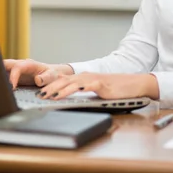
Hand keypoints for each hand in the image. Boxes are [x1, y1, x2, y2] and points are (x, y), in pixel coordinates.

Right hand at [3, 59, 73, 88]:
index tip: (11, 88)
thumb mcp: (52, 76)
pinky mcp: (12, 76)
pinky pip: (3, 76)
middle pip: (4, 63)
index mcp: (28, 64)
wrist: (51, 74)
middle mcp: (19, 65)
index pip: (17, 68)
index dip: (13, 77)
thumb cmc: (51, 74)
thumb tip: (38, 80)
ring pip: (1, 69)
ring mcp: (14, 70)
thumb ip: (46, 78)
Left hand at [36, 72, 159, 100]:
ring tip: (48, 96)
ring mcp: (93, 79)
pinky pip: (84, 87)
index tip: (38, 91)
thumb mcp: (96, 88)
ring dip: (58, 89)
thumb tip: (68, 91)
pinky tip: (66, 94)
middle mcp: (86, 76)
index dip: (50, 84)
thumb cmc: (116, 88)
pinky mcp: (100, 84)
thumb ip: (82, 88)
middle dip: (49, 87)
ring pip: (71, 83)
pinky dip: (74, 90)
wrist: (134, 84)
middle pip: (64, 80)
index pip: (63, 80)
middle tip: (38, 95)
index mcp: (83, 77)